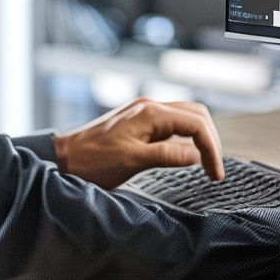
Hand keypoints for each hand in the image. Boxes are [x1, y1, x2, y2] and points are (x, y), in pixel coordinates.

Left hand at [52, 96, 224, 189]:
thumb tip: (195, 155)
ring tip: (205, 162)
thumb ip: (167, 154)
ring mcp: (144, 112)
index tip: (214, 173)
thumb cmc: (92, 161)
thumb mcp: (132, 161)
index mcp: (151, 113)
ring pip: (185, 117)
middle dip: (210, 140)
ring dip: (199, 137)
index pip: (196, 123)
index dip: (211, 148)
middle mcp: (150, 107)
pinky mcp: (138, 121)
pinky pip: (171, 123)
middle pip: (196, 115)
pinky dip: (185, 137)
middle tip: (214, 168)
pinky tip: (186, 153)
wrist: (64, 158)